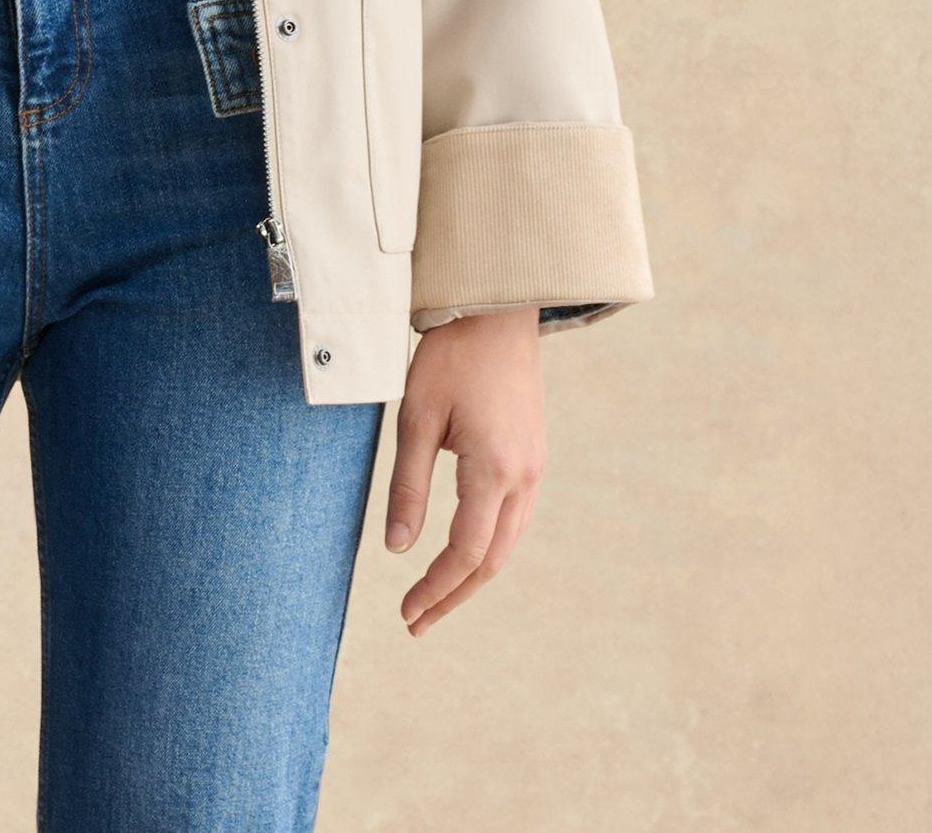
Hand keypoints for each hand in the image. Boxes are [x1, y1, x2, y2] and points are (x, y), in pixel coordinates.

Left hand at [384, 307, 544, 633]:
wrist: (497, 311)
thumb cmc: (451, 357)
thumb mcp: (416, 418)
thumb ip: (408, 486)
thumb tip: (397, 549)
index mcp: (494, 471)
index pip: (465, 552)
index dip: (435, 588)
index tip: (407, 613)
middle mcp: (523, 478)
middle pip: (491, 560)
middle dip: (453, 595)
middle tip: (416, 621)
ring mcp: (534, 467)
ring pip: (507, 542)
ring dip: (472, 574)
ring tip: (435, 596)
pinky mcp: (532, 454)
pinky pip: (514, 517)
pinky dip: (488, 545)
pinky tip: (464, 549)